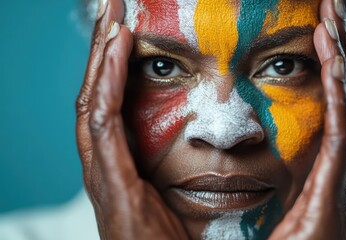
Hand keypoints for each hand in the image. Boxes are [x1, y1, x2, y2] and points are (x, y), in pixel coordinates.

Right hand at [75, 0, 187, 238]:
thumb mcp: (172, 195)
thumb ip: (175, 165)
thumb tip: (202, 142)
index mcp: (117, 164)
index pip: (109, 106)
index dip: (112, 69)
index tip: (124, 33)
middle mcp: (102, 164)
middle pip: (95, 97)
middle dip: (102, 54)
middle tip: (111, 12)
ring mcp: (101, 173)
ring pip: (92, 103)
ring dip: (101, 60)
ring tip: (111, 21)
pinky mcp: (110, 182)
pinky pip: (102, 124)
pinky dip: (106, 86)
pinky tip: (114, 54)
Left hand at [269, 0, 345, 238]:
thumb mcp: (293, 203)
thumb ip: (293, 174)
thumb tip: (274, 151)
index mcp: (338, 168)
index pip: (342, 107)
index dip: (337, 70)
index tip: (323, 33)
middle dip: (345, 54)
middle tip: (333, 12)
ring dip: (343, 63)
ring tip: (333, 24)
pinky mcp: (339, 190)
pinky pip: (343, 133)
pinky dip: (339, 95)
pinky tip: (333, 63)